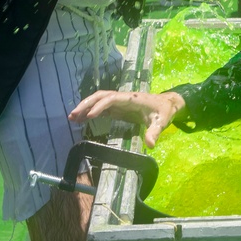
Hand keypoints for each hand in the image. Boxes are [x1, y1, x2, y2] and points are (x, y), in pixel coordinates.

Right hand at [69, 90, 185, 147]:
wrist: (168, 104)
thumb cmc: (164, 111)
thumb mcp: (162, 121)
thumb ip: (155, 132)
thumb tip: (150, 145)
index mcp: (132, 99)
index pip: (112, 98)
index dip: (100, 106)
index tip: (89, 116)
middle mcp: (123, 98)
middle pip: (101, 96)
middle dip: (87, 104)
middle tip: (73, 115)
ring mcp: (120, 102)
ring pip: (99, 101)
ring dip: (86, 107)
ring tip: (72, 118)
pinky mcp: (119, 108)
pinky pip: (102, 108)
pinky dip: (91, 112)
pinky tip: (82, 120)